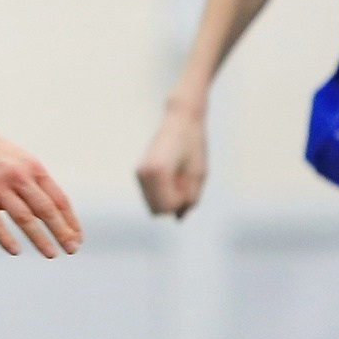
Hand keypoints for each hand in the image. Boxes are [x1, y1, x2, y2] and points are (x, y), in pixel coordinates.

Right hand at [0, 120, 78, 256]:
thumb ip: (30, 182)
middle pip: (46, 210)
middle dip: (62, 232)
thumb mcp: (17, 159)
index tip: (77, 238)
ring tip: (50, 253)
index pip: (59, 199)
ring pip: (24, 218)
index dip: (70, 221)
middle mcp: (19, 176)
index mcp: (33, 167)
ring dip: (40, 238)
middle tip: (71, 250)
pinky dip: (5, 238)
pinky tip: (15, 251)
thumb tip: (39, 211)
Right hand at [135, 102, 207, 217]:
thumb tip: (178, 217)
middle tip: (184, 180)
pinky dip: (163, 193)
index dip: (183, 200)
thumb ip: (190, 199)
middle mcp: (143, 173)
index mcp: (157, 172)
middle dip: (173, 203)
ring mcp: (139, 173)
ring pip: (152, 205)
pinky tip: (171, 175)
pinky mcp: (139, 172)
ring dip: (168, 198)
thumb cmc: (194, 145)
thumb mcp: (199, 174)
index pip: (167, 207)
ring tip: (178, 177)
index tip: (189, 182)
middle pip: (157, 210)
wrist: (181, 120)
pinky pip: (151, 196)